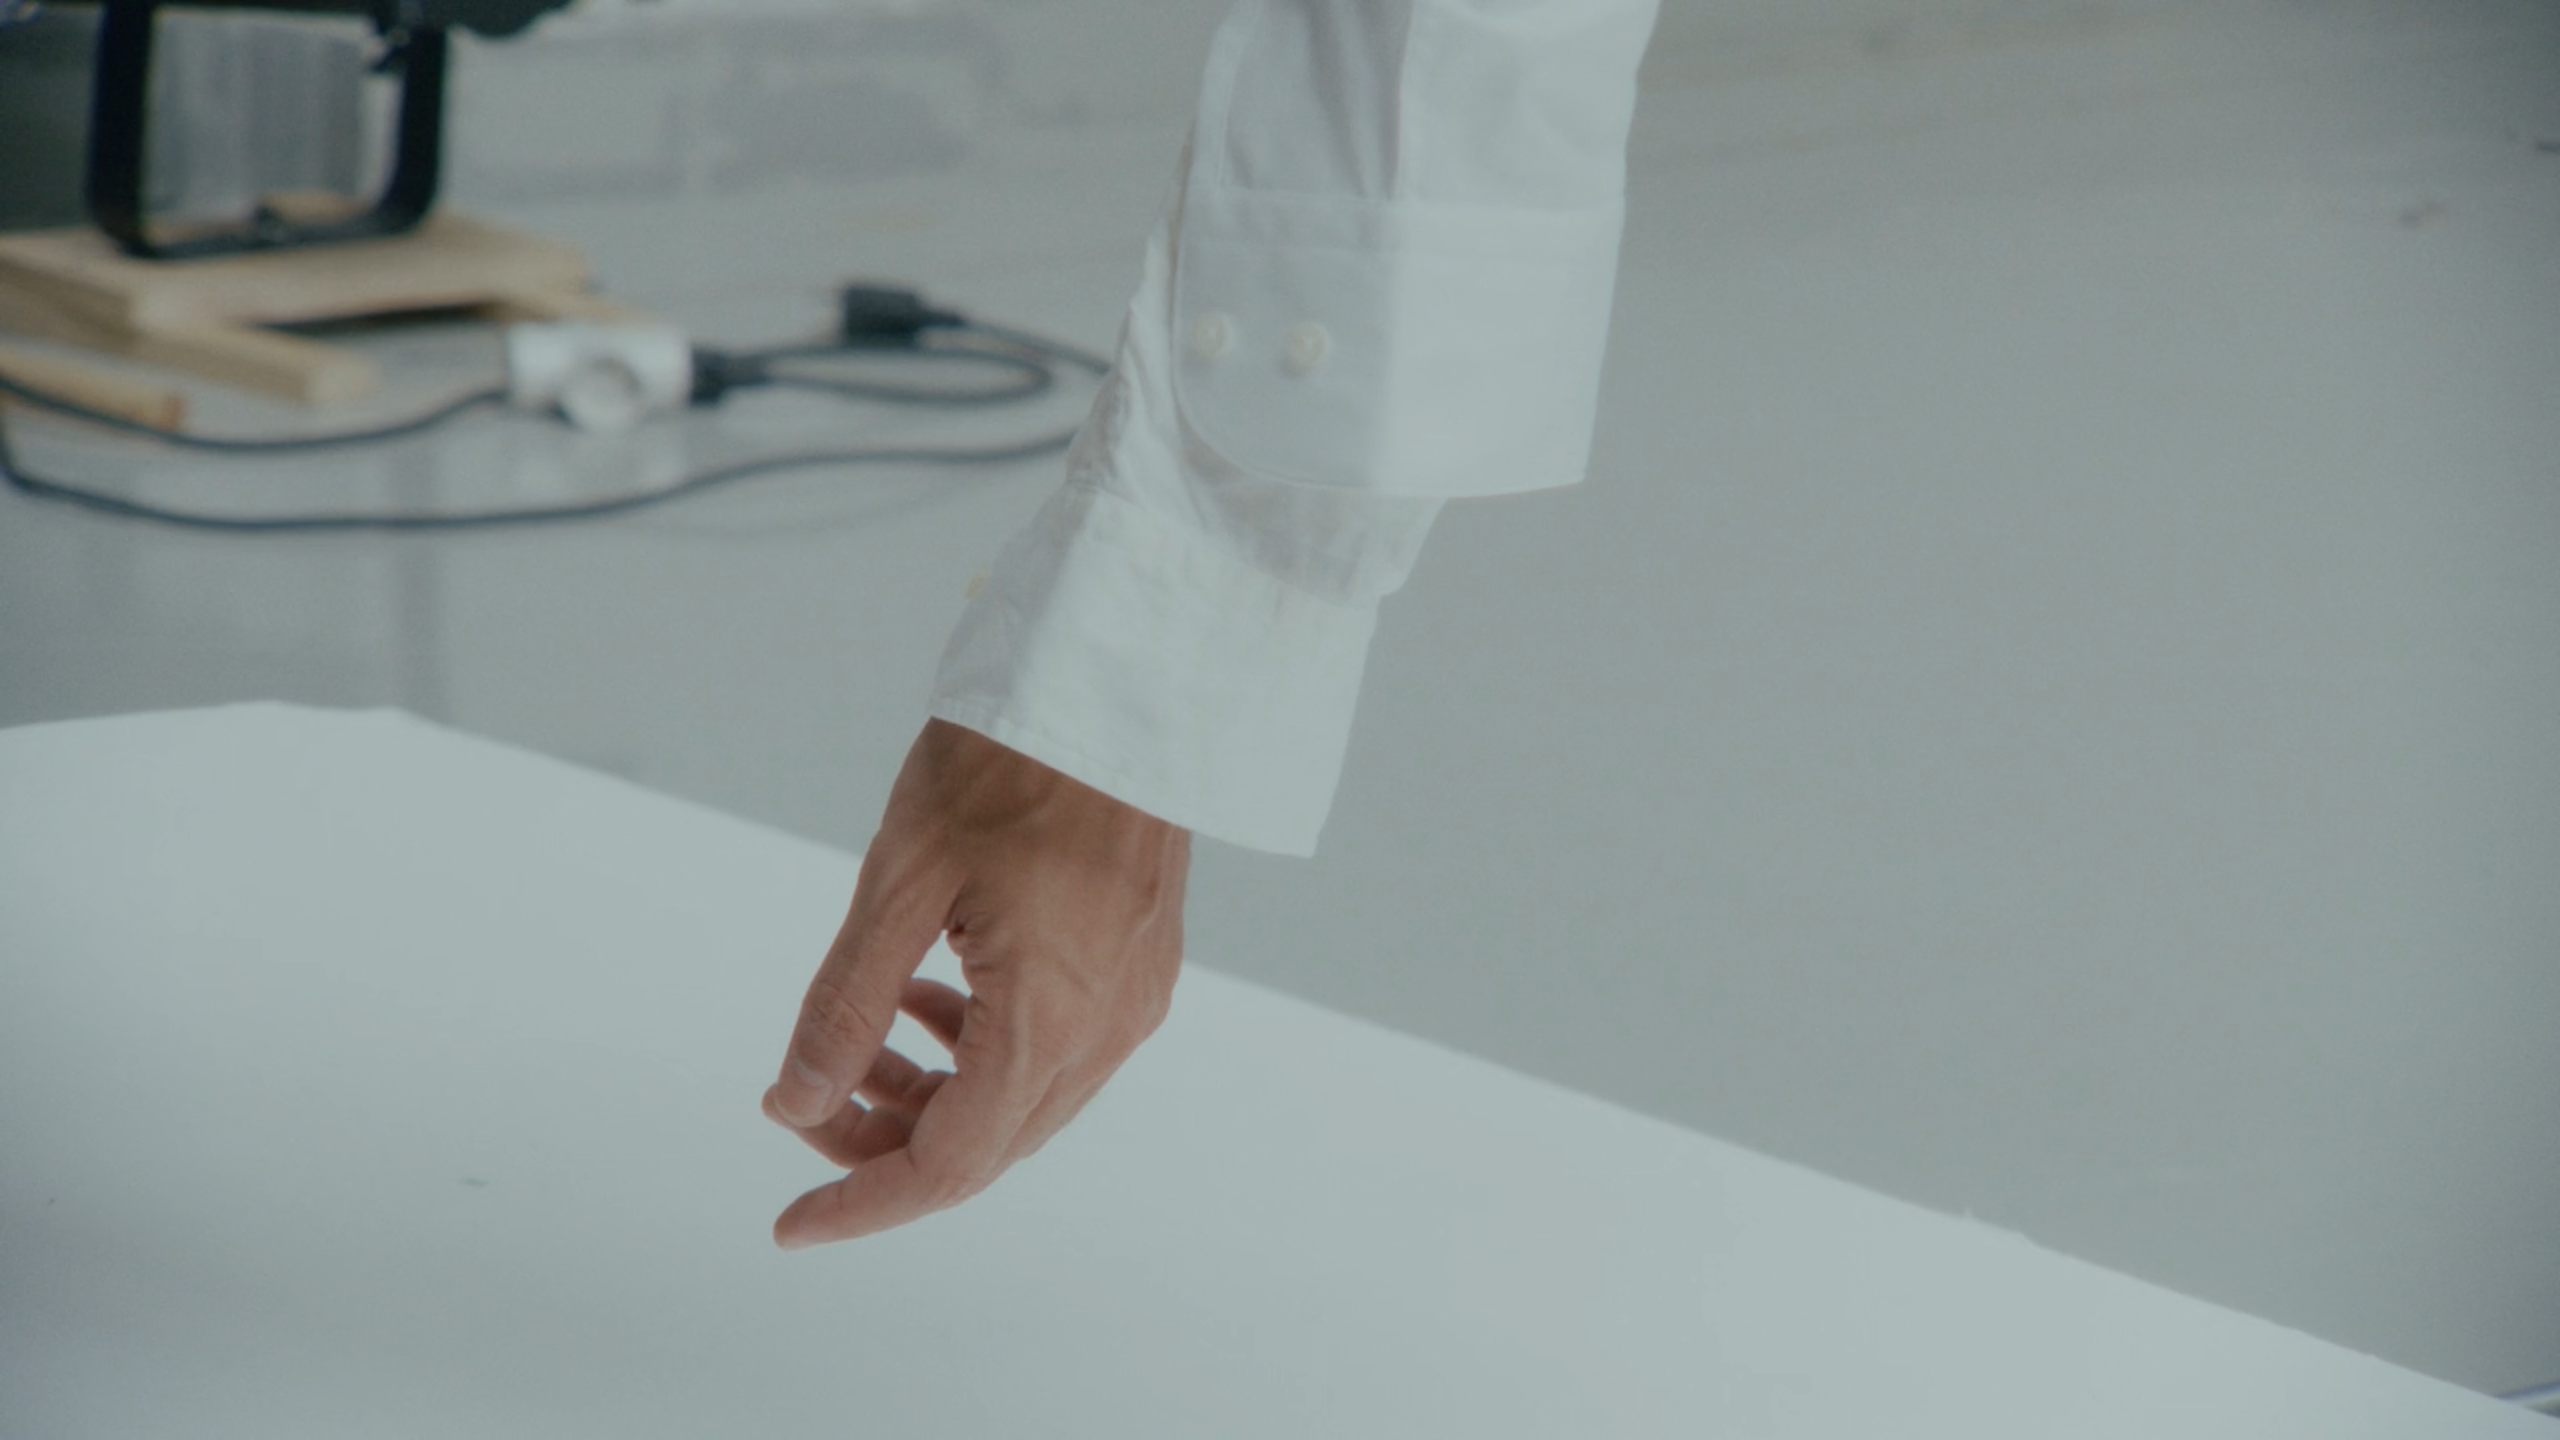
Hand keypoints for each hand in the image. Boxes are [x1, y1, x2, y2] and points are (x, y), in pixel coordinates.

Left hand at [764, 718, 1189, 1246]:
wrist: (1119, 685)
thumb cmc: (1012, 762)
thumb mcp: (900, 881)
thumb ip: (846, 1006)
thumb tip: (798, 1101)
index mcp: (1048, 1020)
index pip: (948, 1165)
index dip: (862, 1202)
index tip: (794, 1220)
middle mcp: (1105, 1031)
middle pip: (986, 1146)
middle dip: (884, 1142)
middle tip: (803, 1100)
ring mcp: (1133, 1002)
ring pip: (1021, 1103)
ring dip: (934, 1095)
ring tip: (863, 1041)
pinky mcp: (1140, 968)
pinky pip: (1057, 1050)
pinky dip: (983, 1051)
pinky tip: (932, 996)